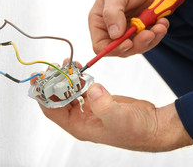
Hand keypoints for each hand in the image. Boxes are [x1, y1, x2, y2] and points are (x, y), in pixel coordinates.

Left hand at [32, 60, 192, 151]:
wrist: (154, 125)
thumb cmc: (137, 129)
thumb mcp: (118, 118)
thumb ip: (103, 104)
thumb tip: (91, 89)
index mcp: (79, 126)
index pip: (51, 110)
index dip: (42, 94)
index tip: (37, 78)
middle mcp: (81, 118)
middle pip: (57, 99)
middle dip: (53, 82)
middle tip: (53, 66)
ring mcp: (89, 109)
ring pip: (69, 91)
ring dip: (66, 77)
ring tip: (67, 62)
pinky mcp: (97, 100)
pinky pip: (81, 87)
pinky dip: (78, 77)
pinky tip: (78, 68)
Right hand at [89, 0, 170, 57]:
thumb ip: (112, 13)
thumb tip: (115, 35)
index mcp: (99, 22)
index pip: (100, 45)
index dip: (113, 49)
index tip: (128, 43)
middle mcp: (112, 29)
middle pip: (121, 50)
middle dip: (137, 45)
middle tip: (149, 34)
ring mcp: (129, 31)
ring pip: (138, 47)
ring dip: (151, 39)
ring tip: (160, 26)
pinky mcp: (144, 30)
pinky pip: (151, 39)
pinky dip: (158, 33)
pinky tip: (163, 22)